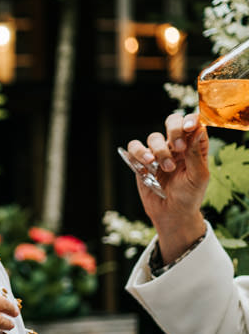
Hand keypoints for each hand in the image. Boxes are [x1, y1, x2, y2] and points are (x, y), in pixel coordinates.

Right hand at [124, 112, 208, 261]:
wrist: (171, 213)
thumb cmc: (189, 196)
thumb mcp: (199, 176)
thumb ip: (196, 153)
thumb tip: (198, 129)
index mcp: (193, 146)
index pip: (193, 123)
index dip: (190, 120)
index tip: (189, 128)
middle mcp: (176, 146)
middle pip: (172, 122)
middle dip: (174, 130)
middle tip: (178, 148)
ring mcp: (157, 153)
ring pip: (153, 137)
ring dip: (158, 150)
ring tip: (164, 168)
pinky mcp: (141, 163)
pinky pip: (134, 149)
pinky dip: (138, 153)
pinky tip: (146, 165)